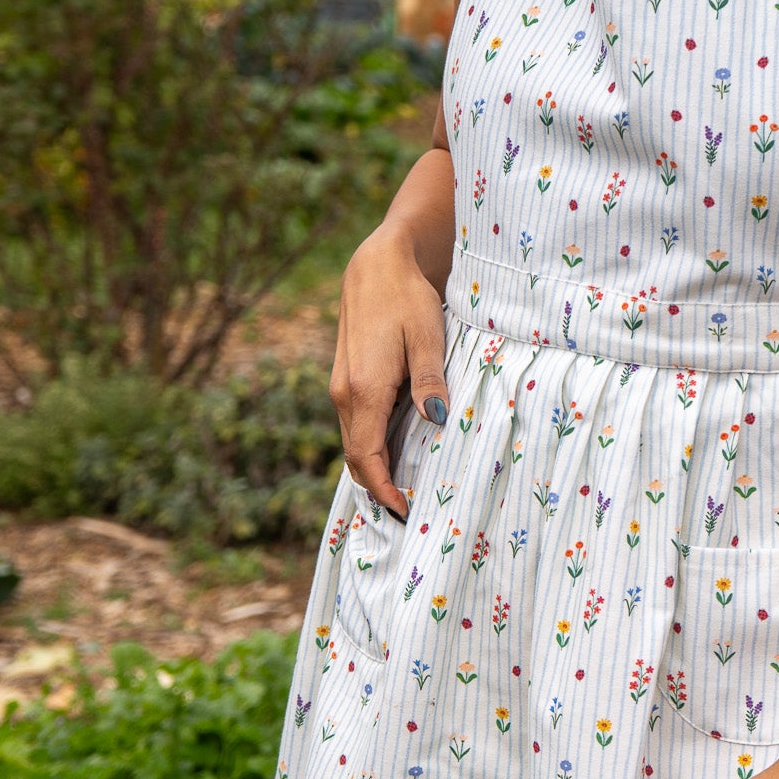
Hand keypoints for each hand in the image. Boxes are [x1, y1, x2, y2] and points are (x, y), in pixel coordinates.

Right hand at [329, 223, 448, 520]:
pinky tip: (394, 454)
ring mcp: (341, 387)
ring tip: (403, 491)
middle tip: (408, 513)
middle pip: (356, 457)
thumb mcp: (428, 336)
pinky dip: (370, 447)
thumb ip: (431, 380)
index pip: (367, 456)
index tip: (404, 512)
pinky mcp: (345, 379)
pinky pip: (354, 425)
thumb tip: (437, 419)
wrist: (376, 265)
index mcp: (364, 389)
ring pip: (353, 442)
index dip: (384, 490)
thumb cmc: (406, 297)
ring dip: (374, 469)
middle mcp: (344, 394)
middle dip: (378, 488)